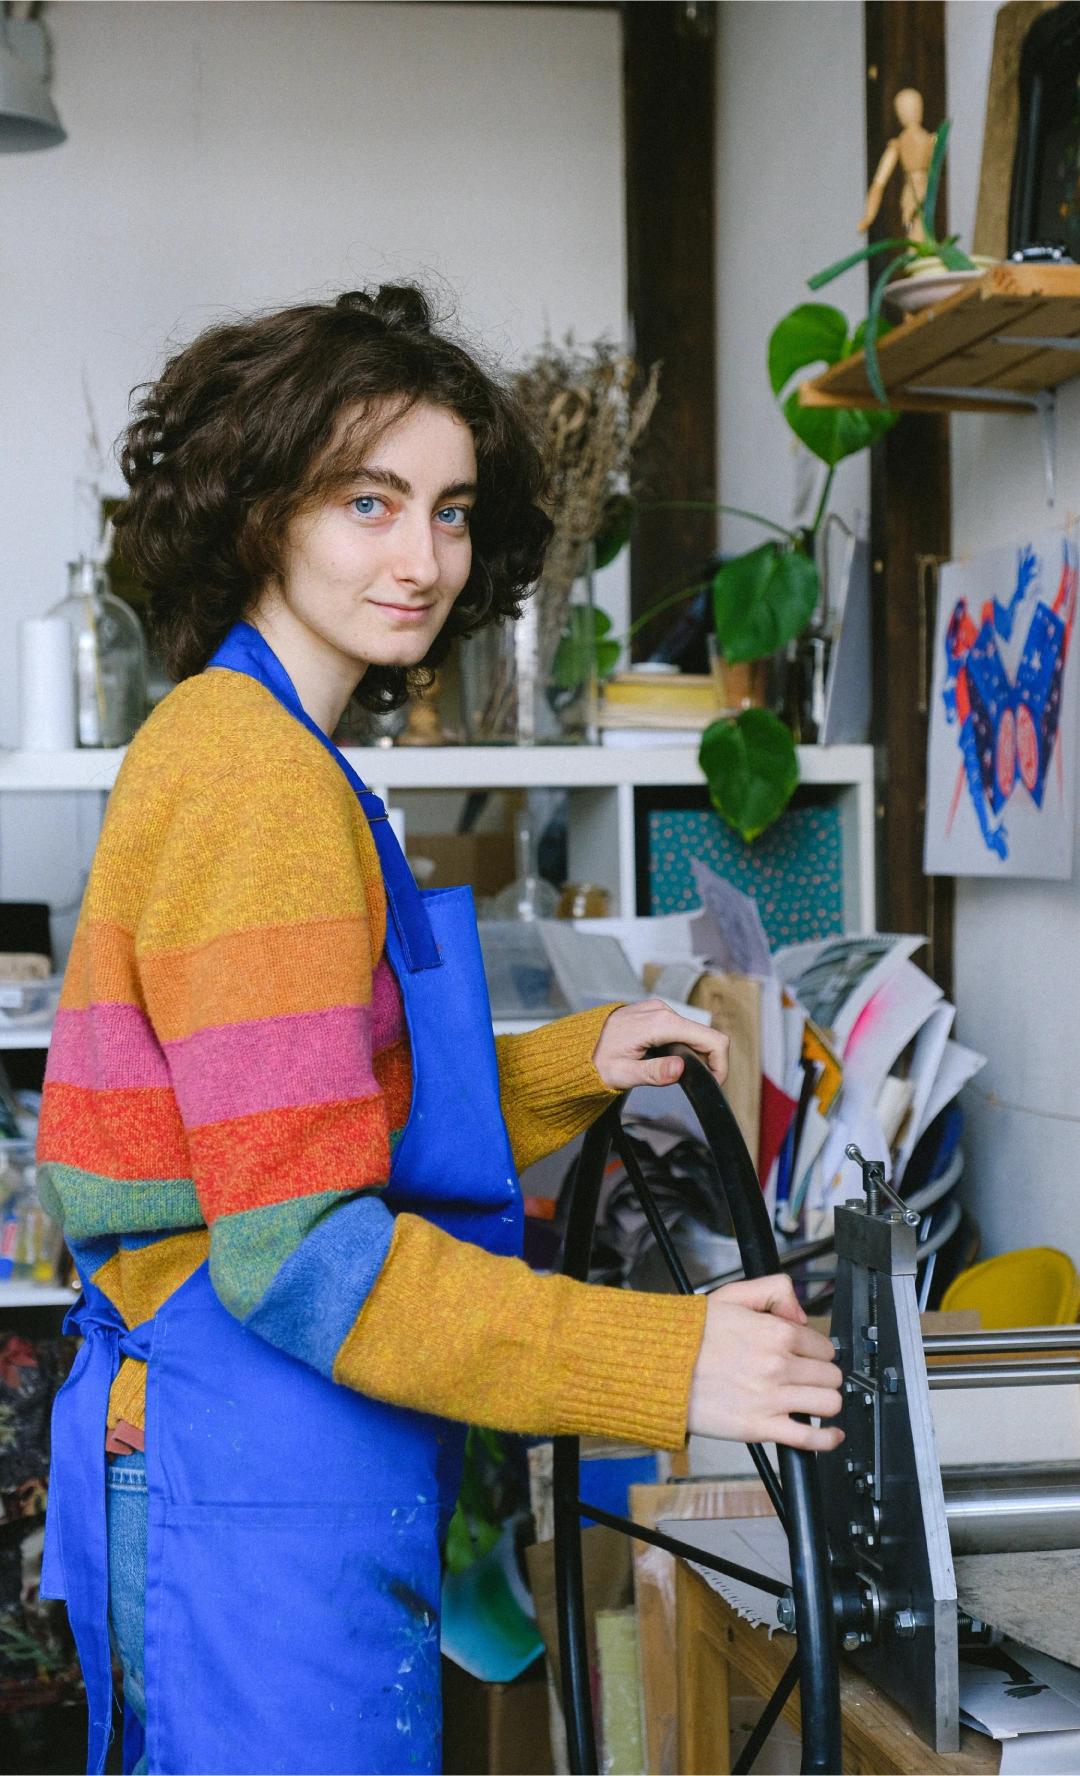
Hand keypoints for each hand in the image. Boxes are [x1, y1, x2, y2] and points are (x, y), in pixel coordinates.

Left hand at [592, 999, 727, 1090]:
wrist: (576, 1046)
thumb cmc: (595, 1060)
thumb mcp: (622, 1073)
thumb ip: (653, 1072)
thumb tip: (680, 1069)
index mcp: (659, 1023)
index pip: (711, 1039)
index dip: (720, 1064)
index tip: (713, 1083)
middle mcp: (663, 1011)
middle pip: (707, 1035)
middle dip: (710, 1061)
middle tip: (696, 1084)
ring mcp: (660, 1010)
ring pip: (695, 1033)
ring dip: (695, 1055)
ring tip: (677, 1074)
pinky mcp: (656, 1014)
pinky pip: (682, 1030)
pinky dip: (684, 1047)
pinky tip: (669, 1061)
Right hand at [687, 1274, 843, 1452]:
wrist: (659, 1368)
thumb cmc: (690, 1337)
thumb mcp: (732, 1295)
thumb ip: (775, 1291)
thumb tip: (801, 1314)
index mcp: (776, 1332)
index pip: (824, 1346)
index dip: (816, 1351)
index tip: (805, 1357)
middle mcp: (778, 1365)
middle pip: (830, 1375)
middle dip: (821, 1376)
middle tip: (805, 1378)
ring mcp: (771, 1398)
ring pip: (828, 1402)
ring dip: (824, 1402)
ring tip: (810, 1400)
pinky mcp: (760, 1427)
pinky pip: (810, 1438)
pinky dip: (827, 1439)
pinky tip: (830, 1435)